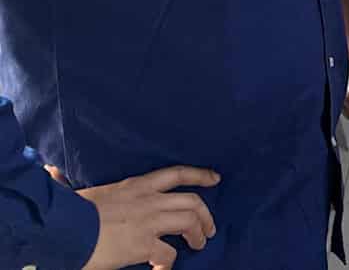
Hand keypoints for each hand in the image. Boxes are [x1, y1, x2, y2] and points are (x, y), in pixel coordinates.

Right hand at [77, 165, 218, 269]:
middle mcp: (148, 199)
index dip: (200, 174)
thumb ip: (70, 182)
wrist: (63, 229)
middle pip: (192, 201)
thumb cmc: (68, 212)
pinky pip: (169, 254)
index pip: (177, 173)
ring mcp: (148, 221)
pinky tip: (162, 269)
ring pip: (190, 222)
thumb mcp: (80, 192)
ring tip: (198, 245)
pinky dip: (169, 263)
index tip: (216, 178)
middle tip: (209, 228)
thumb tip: (50, 170)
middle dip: (206, 215)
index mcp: (136, 185)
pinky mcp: (143, 244)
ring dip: (198, 234)